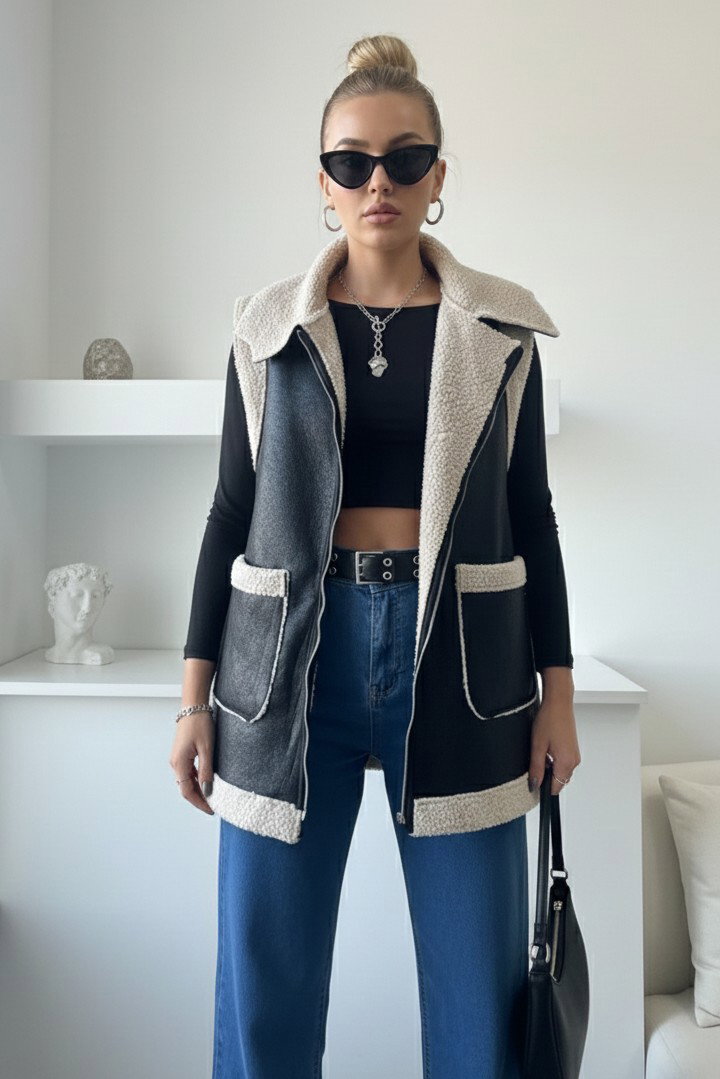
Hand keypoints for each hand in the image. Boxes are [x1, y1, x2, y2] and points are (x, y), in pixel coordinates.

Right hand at [169, 712, 215, 814]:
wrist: (194, 706)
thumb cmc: (200, 724)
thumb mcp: (207, 749)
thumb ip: (206, 771)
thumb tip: (207, 790)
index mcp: (179, 763)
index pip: (187, 792)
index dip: (199, 803)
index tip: (211, 810)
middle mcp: (175, 763)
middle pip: (185, 788)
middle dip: (199, 798)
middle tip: (214, 806)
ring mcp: (177, 758)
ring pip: (186, 781)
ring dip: (198, 790)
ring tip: (212, 796)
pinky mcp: (181, 753)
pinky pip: (187, 772)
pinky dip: (196, 780)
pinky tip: (206, 781)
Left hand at [528, 672, 580, 795]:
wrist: (559, 703)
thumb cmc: (549, 720)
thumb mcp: (537, 746)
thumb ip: (536, 768)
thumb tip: (535, 785)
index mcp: (566, 763)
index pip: (556, 788)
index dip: (543, 787)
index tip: (534, 781)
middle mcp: (574, 761)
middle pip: (559, 781)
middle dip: (547, 777)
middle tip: (535, 761)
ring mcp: (575, 755)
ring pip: (561, 772)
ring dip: (551, 767)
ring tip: (541, 750)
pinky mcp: (573, 749)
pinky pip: (564, 762)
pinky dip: (555, 760)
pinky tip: (547, 747)